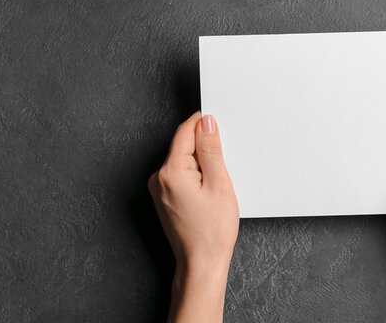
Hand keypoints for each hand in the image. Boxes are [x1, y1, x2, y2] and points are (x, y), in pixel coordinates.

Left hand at [148, 112, 238, 322]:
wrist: (201, 263)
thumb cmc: (212, 231)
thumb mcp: (219, 184)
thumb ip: (211, 150)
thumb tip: (206, 123)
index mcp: (170, 172)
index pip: (185, 133)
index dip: (203, 124)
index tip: (220, 122)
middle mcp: (158, 178)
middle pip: (183, 147)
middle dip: (205, 146)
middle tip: (226, 161)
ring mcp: (159, 190)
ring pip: (183, 162)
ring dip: (202, 163)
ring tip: (219, 182)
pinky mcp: (164, 198)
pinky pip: (181, 176)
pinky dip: (196, 176)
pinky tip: (210, 190)